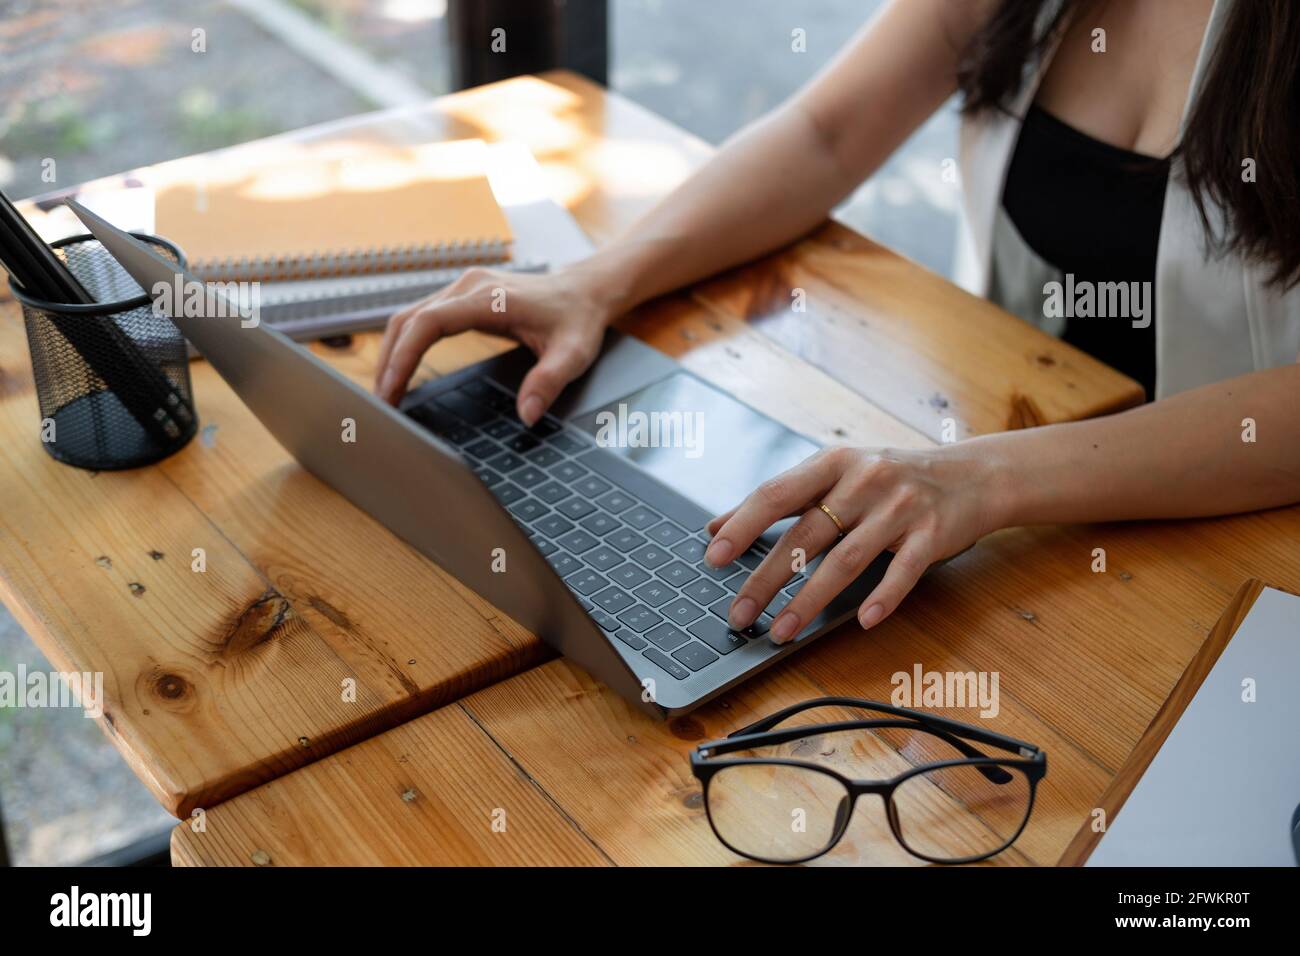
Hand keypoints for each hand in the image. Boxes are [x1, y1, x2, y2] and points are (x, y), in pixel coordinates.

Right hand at [373, 265, 618, 424]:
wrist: (584, 291)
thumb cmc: (577, 319)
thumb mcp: (573, 354)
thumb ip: (549, 383)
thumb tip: (526, 416)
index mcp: (488, 297)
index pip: (429, 322)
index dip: (404, 355)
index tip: (392, 388)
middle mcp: (468, 286)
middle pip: (408, 320)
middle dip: (389, 362)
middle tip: (382, 404)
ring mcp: (461, 289)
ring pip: (409, 318)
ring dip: (392, 354)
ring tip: (386, 394)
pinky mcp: (460, 297)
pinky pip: (421, 319)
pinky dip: (405, 345)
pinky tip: (401, 373)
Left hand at [704, 445, 1006, 642]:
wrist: (971, 475)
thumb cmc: (890, 479)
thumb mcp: (834, 475)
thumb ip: (780, 500)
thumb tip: (716, 526)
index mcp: (833, 463)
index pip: (777, 494)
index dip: (742, 525)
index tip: (713, 557)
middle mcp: (864, 480)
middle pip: (806, 535)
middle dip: (767, 579)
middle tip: (739, 614)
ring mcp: (900, 507)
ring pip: (847, 559)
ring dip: (810, 601)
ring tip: (782, 632)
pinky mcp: (932, 533)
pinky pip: (904, 571)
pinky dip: (884, 597)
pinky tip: (864, 622)